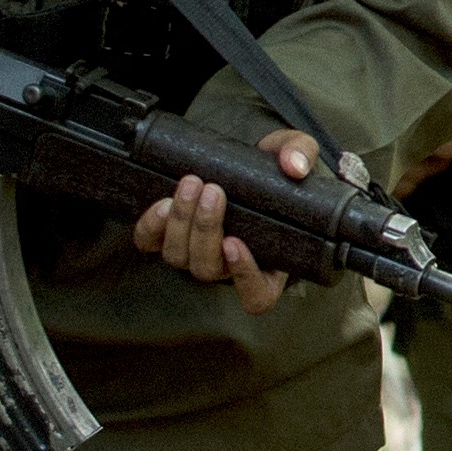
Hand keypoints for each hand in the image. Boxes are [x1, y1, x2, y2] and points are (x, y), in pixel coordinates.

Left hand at [135, 130, 324, 313]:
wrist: (242, 165)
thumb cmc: (275, 172)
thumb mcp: (297, 155)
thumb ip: (302, 154)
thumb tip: (295, 166)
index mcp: (268, 266)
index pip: (257, 296)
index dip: (243, 275)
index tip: (235, 242)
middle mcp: (227, 268)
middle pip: (208, 268)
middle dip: (206, 229)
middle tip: (213, 191)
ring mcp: (195, 254)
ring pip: (180, 257)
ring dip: (182, 221)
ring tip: (192, 185)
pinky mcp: (166, 237)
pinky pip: (149, 243)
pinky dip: (152, 226)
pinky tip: (164, 202)